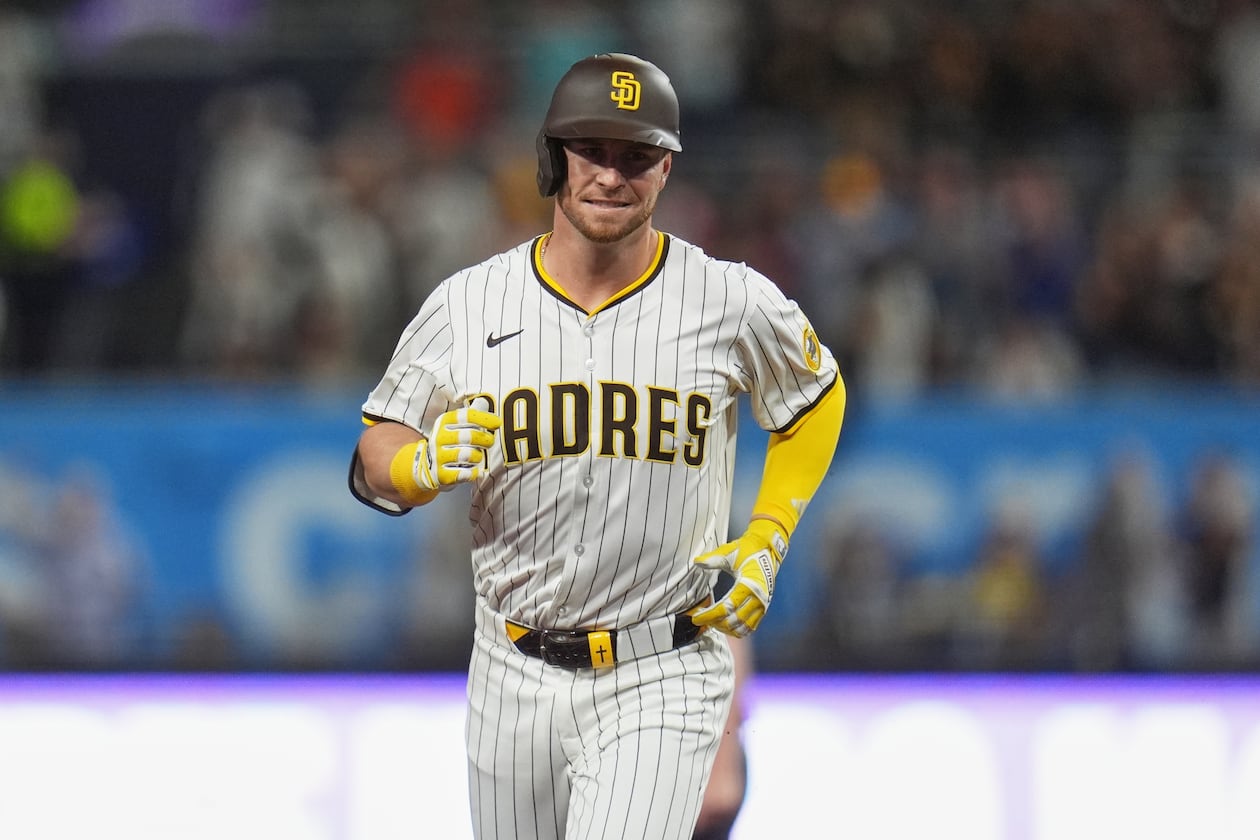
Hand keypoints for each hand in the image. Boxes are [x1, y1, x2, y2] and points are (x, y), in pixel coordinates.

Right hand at [413, 407, 501, 490]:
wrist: (426, 466)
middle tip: (490, 442)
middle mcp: (438, 438)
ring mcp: (438, 457)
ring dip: (478, 456)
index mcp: (443, 422)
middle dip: (485, 439)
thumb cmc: (449, 443)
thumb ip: (470, 417)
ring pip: (468, 455)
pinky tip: (475, 470)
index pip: (466, 416)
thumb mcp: (454, 426)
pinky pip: (465, 474)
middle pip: (469, 436)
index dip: (484, 418)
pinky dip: (474, 473)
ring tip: (478, 457)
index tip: (497, 423)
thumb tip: (485, 402)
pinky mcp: (441, 475)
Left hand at [691, 519, 787, 636]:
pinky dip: (737, 630)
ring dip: (725, 629)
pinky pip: (751, 627)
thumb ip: (712, 559)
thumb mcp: (728, 552)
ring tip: (712, 622)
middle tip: (701, 619)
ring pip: (742, 628)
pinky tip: (726, 625)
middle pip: (733, 621)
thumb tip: (696, 561)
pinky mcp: (764, 608)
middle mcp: (758, 598)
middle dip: (714, 623)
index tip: (696, 618)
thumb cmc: (747, 550)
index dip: (709, 615)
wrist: (767, 550)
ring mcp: (763, 605)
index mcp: (748, 584)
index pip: (725, 608)